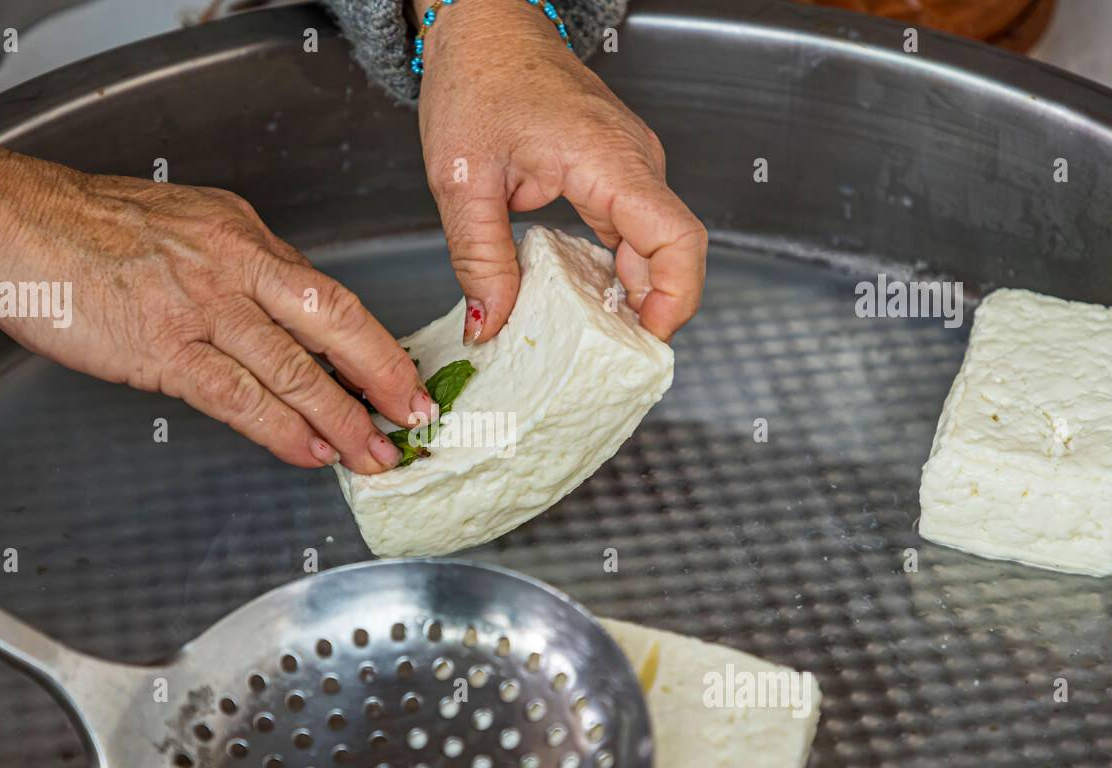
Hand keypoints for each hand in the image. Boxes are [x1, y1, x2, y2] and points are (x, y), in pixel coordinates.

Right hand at [0, 108, 428, 472]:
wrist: (14, 222)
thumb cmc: (87, 225)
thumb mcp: (183, 225)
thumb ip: (235, 267)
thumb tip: (277, 313)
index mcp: (244, 235)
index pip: (327, 294)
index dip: (370, 341)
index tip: (398, 374)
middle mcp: (236, 265)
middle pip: (334, 322)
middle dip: (383, 374)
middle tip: (418, 414)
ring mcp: (202, 306)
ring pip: (293, 368)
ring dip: (342, 417)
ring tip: (376, 454)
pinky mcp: (164, 346)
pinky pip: (237, 396)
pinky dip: (281, 429)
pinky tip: (311, 453)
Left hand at [414, 0, 706, 344]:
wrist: (483, 27)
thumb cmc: (478, 77)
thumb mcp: (462, 179)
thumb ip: (479, 259)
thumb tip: (491, 325)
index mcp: (609, 160)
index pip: (677, 238)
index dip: (675, 300)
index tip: (646, 344)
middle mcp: (633, 163)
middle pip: (672, 252)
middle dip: (650, 313)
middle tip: (608, 362)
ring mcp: (628, 168)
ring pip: (652, 247)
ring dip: (630, 297)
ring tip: (591, 343)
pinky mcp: (612, 173)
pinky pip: (629, 233)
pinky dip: (612, 273)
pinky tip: (580, 302)